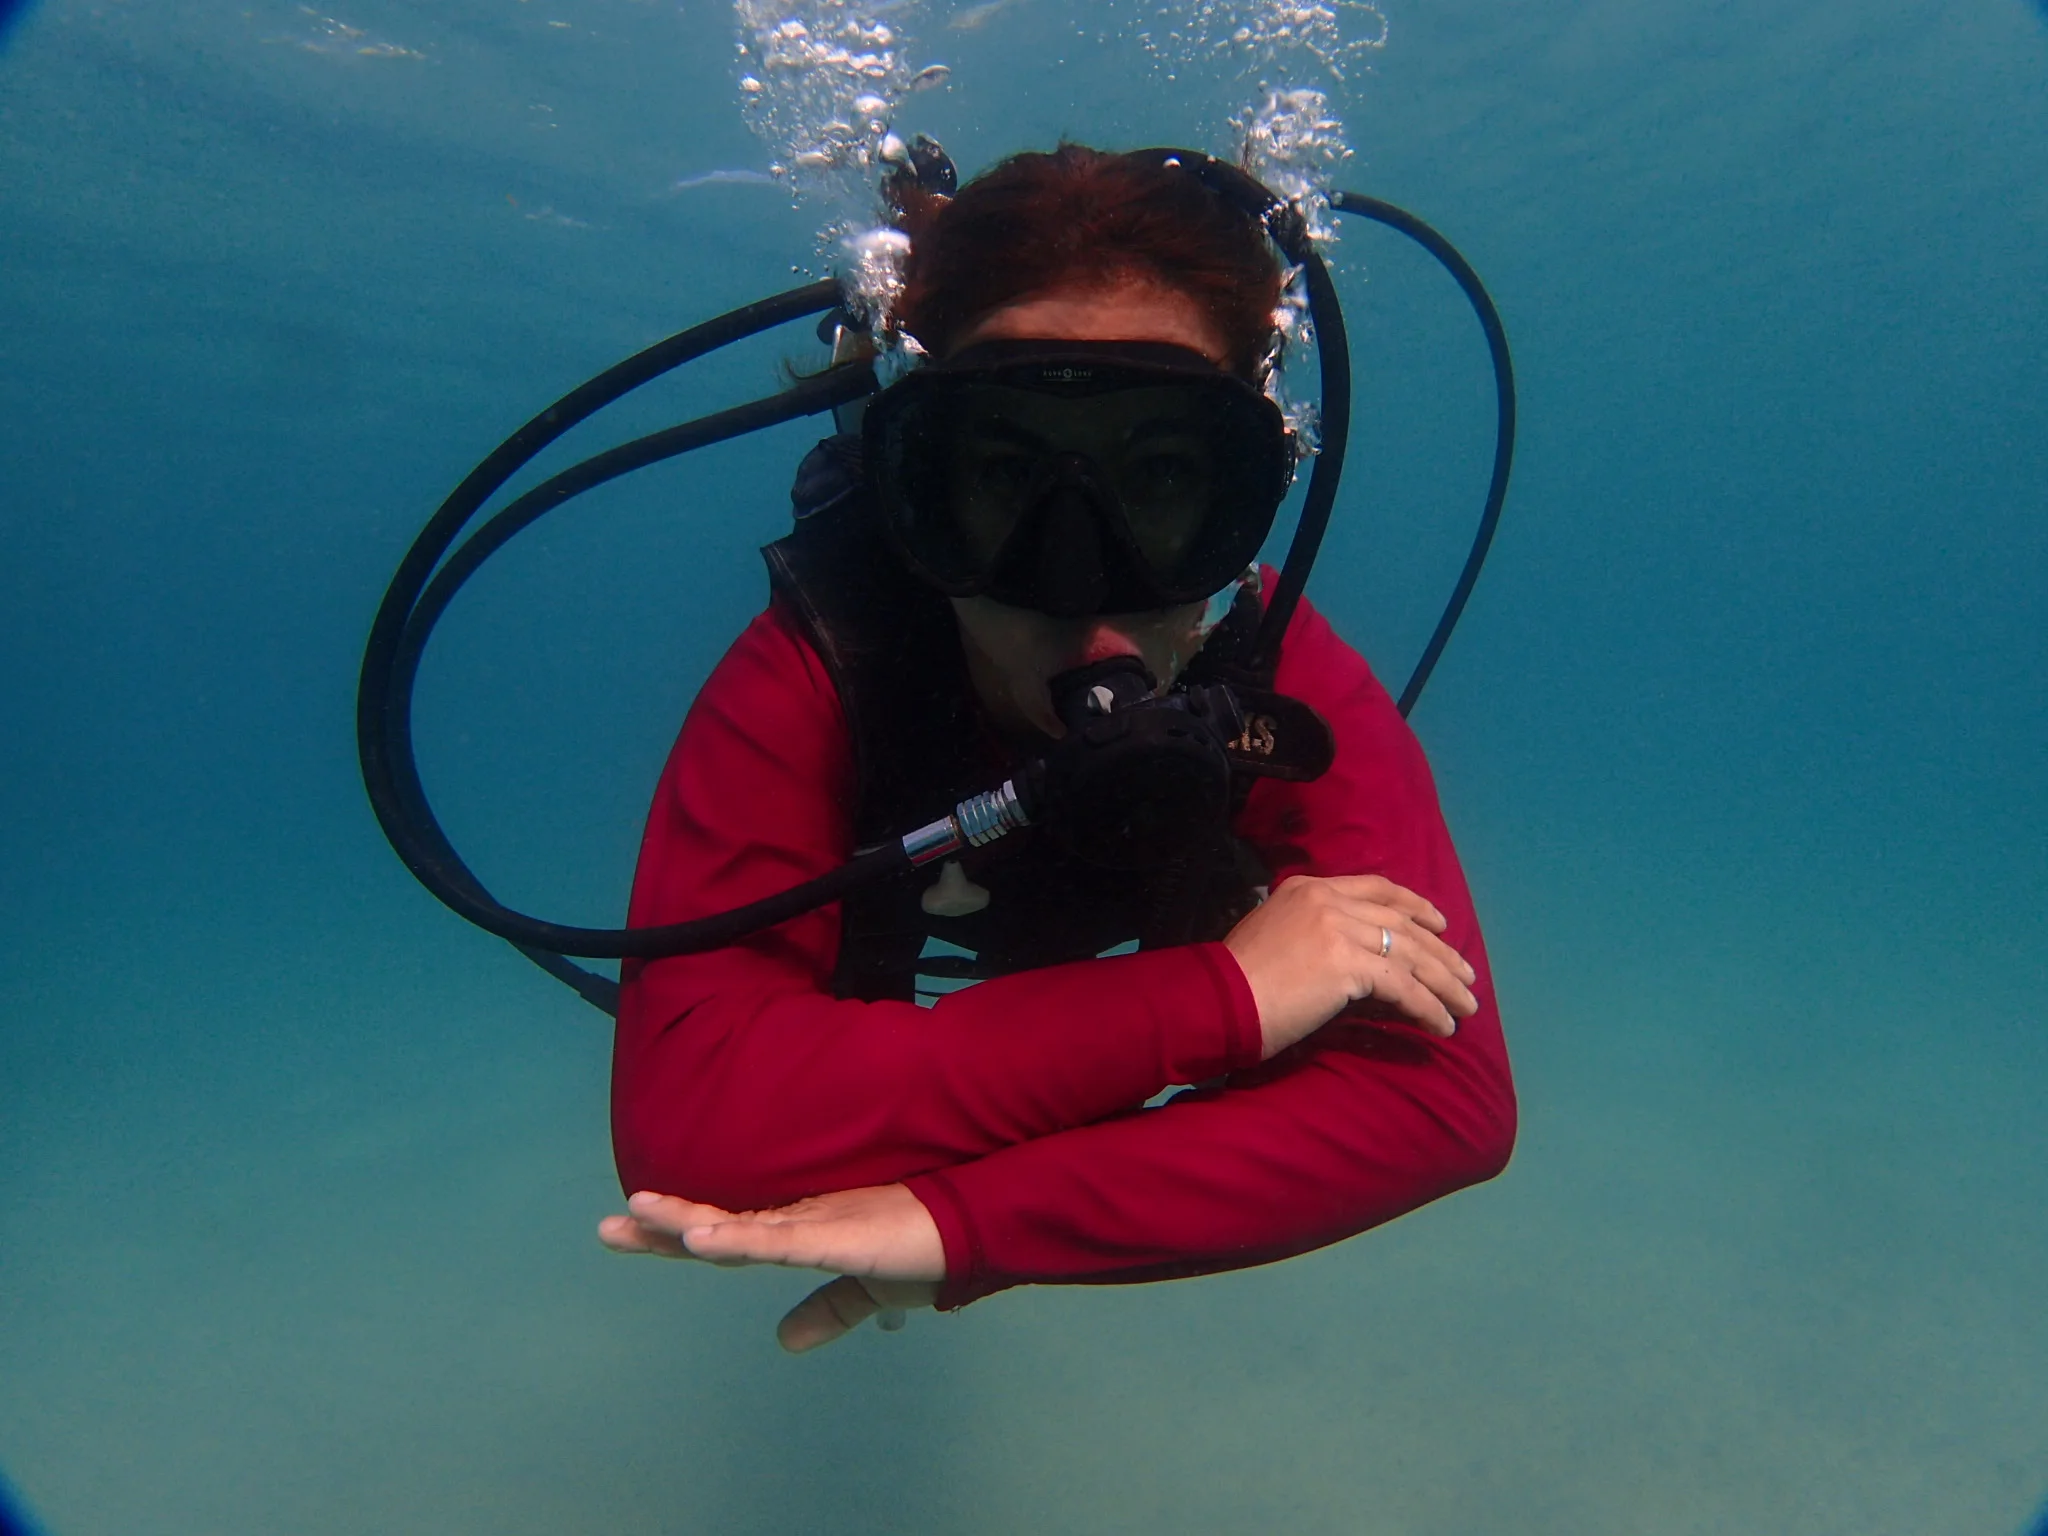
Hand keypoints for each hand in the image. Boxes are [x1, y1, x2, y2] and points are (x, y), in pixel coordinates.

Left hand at [598, 1184, 942, 1352]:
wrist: (970, 1233)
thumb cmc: (923, 1253)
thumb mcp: (867, 1292)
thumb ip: (826, 1312)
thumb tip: (785, 1340)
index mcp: (799, 1232)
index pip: (726, 1235)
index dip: (676, 1234)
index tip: (626, 1231)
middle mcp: (797, 1221)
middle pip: (718, 1225)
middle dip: (663, 1226)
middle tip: (609, 1227)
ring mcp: (815, 1225)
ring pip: (740, 1226)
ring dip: (689, 1221)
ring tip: (640, 1212)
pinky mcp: (837, 1237)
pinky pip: (780, 1240)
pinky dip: (740, 1239)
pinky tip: (704, 1239)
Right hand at [1223, 874, 1479, 1056]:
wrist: (1216, 1000)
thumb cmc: (1236, 980)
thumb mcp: (1271, 933)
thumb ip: (1306, 929)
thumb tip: (1340, 953)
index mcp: (1309, 888)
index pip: (1376, 888)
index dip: (1414, 905)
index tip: (1439, 924)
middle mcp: (1328, 900)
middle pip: (1402, 923)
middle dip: (1441, 951)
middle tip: (1466, 975)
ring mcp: (1340, 929)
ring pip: (1411, 954)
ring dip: (1445, 983)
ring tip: (1467, 1006)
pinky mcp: (1349, 964)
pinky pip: (1403, 987)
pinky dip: (1428, 1006)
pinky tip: (1443, 1024)